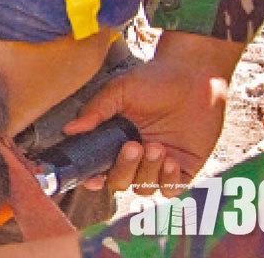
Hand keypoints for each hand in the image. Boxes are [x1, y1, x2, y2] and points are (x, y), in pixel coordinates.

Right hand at [62, 32, 243, 196]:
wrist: (194, 76)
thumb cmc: (154, 79)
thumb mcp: (119, 90)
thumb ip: (95, 111)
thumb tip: (69, 130)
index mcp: (114, 139)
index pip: (98, 167)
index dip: (92, 178)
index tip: (93, 178)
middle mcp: (135, 155)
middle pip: (119, 181)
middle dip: (124, 168)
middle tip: (133, 146)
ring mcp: (159, 163)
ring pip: (144, 187)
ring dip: (147, 172)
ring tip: (157, 147)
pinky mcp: (184, 167)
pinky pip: (171, 189)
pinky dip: (168, 180)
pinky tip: (170, 160)